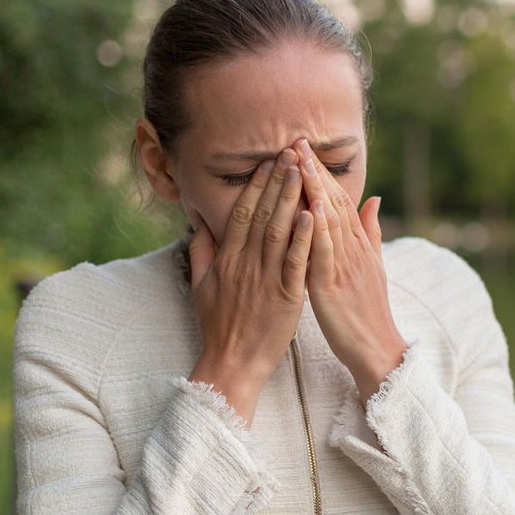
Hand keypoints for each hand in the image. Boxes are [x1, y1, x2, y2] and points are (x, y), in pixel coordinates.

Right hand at [186, 148, 314, 424]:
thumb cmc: (218, 326)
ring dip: (291, 198)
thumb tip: (200, 220)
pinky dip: (304, 237)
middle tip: (291, 150)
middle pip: (261, 213)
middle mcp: (244, 263)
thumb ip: (202, 250)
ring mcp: (264, 279)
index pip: (242, 212)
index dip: (256, 184)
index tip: (268, 160)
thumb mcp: (202, 285)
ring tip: (303, 170)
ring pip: (278, 231)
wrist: (230, 364)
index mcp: (227, 258)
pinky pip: (295, 262)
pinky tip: (314, 214)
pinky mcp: (284, 297)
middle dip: (277, 180)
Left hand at [292, 137, 407, 396]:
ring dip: (314, 191)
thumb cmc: (368, 311)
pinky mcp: (333, 286)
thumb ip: (370, 232)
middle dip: (314, 171)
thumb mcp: (372, 267)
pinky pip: (325, 254)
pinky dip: (318, 231)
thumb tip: (373, 199)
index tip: (304, 148)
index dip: (322, 173)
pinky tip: (309, 210)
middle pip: (333, 203)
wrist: (377, 349)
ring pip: (329, 221)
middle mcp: (353, 250)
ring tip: (299, 163)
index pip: (339, 201)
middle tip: (297, 142)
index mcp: (358, 245)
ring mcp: (345, 267)